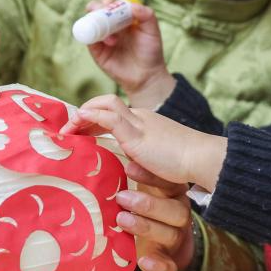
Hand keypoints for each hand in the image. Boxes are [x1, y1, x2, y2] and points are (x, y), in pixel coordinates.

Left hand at [61, 94, 226, 187]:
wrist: (202, 158)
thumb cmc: (184, 164)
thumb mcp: (157, 158)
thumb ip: (142, 158)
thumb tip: (127, 166)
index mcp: (144, 122)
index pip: (113, 112)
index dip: (93, 119)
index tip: (79, 133)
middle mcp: (140, 117)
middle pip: (106, 104)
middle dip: (84, 114)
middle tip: (68, 130)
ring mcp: (139, 122)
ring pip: (105, 104)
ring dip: (83, 114)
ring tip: (68, 129)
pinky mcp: (137, 133)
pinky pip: (110, 117)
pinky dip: (92, 116)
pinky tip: (79, 121)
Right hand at [83, 0, 174, 107]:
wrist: (146, 76)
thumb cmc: (151, 52)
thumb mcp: (152, 31)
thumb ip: (147, 16)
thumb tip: (133, 6)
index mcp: (122, 18)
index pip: (111, 4)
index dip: (108, 2)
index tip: (110, 3)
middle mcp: (110, 25)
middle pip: (96, 11)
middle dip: (96, 7)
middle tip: (101, 10)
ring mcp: (102, 38)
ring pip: (90, 23)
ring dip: (95, 23)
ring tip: (110, 34)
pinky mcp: (96, 50)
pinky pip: (88, 40)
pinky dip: (92, 37)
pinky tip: (107, 42)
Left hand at [116, 160, 195, 270]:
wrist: (159, 244)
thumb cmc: (142, 208)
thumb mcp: (137, 189)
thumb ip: (126, 174)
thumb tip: (100, 146)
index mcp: (171, 194)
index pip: (168, 183)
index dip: (151, 176)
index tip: (129, 167)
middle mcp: (178, 214)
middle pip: (174, 210)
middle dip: (148, 204)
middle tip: (120, 199)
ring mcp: (176, 238)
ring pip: (171, 233)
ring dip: (146, 226)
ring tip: (122, 220)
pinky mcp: (170, 261)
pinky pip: (170, 266)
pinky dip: (158, 266)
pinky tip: (143, 261)